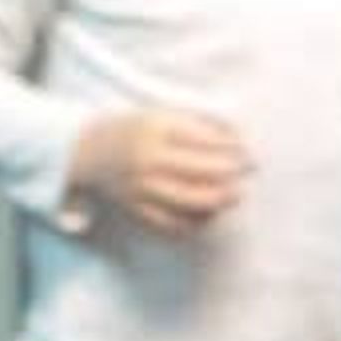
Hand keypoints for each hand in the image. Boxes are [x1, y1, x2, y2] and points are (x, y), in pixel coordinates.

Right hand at [69, 100, 251, 235]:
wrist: (91, 152)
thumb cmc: (135, 130)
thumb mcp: (162, 115)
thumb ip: (198, 125)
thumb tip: (239, 140)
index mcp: (155, 131)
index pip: (204, 141)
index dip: (232, 147)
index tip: (249, 151)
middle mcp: (148, 161)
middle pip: (201, 174)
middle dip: (231, 175)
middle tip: (248, 173)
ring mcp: (142, 189)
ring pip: (191, 203)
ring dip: (220, 200)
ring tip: (234, 195)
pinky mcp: (138, 210)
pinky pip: (174, 224)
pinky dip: (197, 222)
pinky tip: (210, 213)